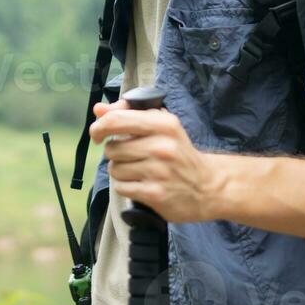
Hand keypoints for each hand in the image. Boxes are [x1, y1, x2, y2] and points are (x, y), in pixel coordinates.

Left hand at [89, 98, 221, 223]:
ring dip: (121, 171)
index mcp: (163, 124)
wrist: (207, 186)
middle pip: (112, 148)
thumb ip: (128, 114)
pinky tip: (140, 184)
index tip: (97, 134)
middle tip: (130, 155)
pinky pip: (121, 187)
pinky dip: (125, 186)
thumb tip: (98, 109)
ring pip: (115, 169)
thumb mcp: (161, 126)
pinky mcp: (155, 194)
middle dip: (115, 153)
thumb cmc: (179, 153)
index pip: (117, 120)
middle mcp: (162, 146)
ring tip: (138, 170)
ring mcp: (158, 172)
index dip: (99, 127)